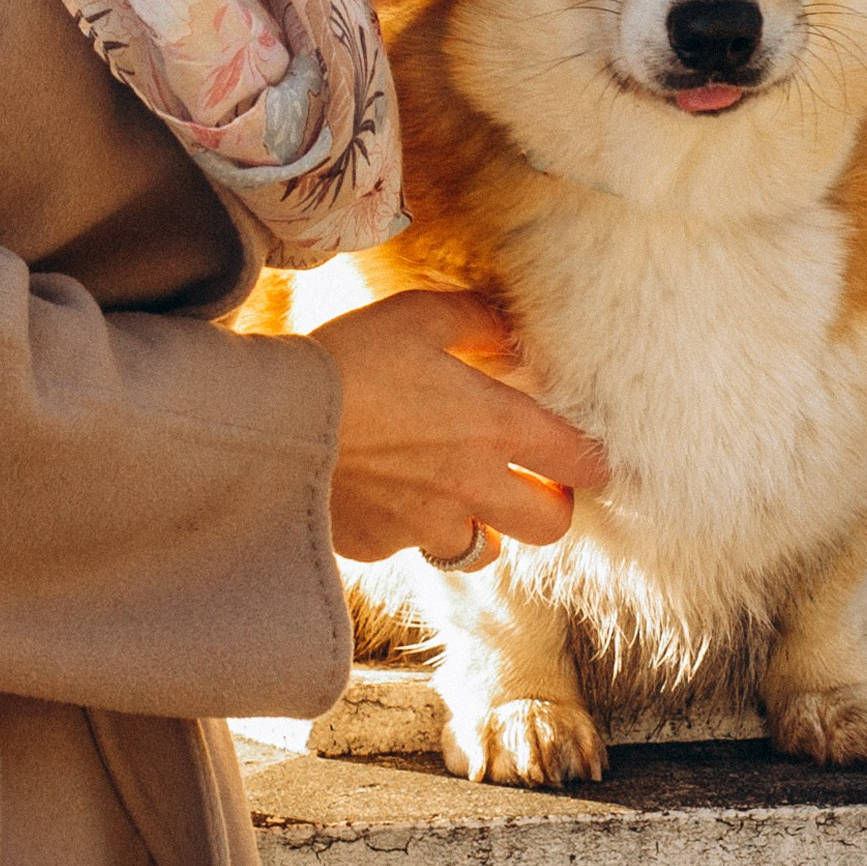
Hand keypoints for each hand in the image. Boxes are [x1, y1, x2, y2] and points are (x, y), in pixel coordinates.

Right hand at [310, 289, 606, 565]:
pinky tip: (384, 494)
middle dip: (549, 508)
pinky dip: (409, 527)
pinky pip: (412, 547)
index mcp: (495, 426)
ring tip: (454, 493)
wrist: (272, 418)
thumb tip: (508, 330)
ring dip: (480, 524)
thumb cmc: (351, 358)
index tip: (590, 459)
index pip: (579, 460)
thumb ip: (475, 321)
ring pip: (483, 548)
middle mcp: (473, 485)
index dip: (594, 462)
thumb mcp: (417, 317)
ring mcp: (426, 524)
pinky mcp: (381, 547)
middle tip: (531, 485)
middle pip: (548, 526)